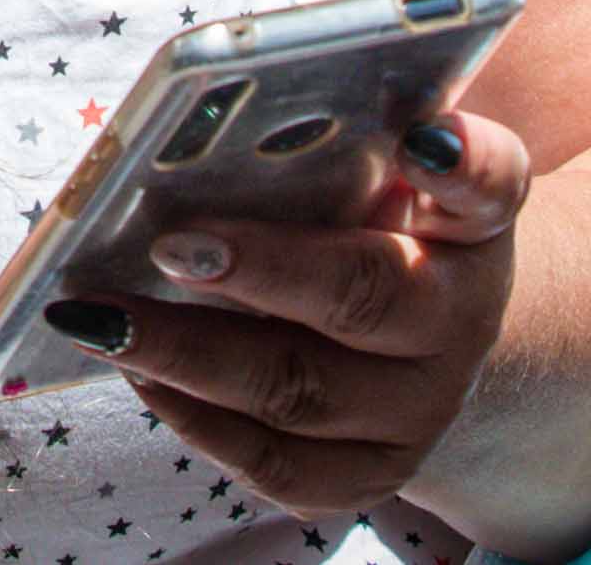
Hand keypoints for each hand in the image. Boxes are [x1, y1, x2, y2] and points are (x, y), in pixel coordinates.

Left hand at [56, 110, 528, 520]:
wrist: (425, 333)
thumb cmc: (377, 218)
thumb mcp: (381, 164)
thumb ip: (341, 131)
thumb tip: (229, 113)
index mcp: (473, 218)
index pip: (486, 179)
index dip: (458, 160)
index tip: (419, 140)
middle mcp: (462, 321)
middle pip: (366, 298)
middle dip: (259, 272)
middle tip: (169, 246)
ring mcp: (417, 414)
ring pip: (300, 393)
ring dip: (189, 355)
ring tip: (103, 318)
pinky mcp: (365, 477)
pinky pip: (274, 465)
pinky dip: (195, 419)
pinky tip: (139, 372)